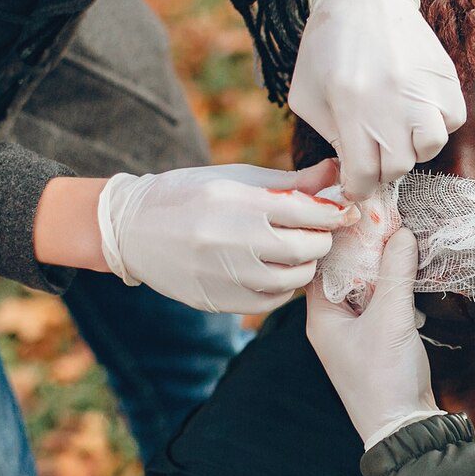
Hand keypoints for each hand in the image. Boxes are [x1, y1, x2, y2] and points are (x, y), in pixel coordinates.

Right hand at [98, 160, 356, 313]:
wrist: (130, 230)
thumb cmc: (189, 195)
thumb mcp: (235, 178)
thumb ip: (289, 181)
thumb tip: (335, 173)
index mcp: (238, 202)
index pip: (307, 210)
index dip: (334, 212)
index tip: (343, 211)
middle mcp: (232, 241)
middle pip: (307, 248)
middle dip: (322, 240)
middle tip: (320, 233)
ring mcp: (225, 275)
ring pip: (293, 280)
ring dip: (305, 267)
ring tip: (298, 252)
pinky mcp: (218, 301)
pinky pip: (270, 301)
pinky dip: (282, 288)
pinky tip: (275, 272)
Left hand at [288, 0, 465, 199]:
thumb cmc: (327, 48)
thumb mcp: (308, 95)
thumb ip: (329, 137)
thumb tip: (351, 170)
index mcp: (351, 107)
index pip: (364, 175)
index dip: (358, 187)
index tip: (356, 183)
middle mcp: (392, 102)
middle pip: (397, 166)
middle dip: (382, 166)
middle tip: (374, 151)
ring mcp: (424, 90)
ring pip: (430, 147)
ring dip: (412, 146)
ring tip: (398, 129)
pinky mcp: (447, 78)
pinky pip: (451, 121)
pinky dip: (436, 122)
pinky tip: (417, 108)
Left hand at [306, 229, 444, 449]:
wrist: (404, 430)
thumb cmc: (386, 378)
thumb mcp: (391, 319)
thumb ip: (396, 273)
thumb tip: (402, 233)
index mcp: (321, 319)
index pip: (320, 265)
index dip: (339, 237)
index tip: (360, 211)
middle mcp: (332, 325)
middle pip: (343, 274)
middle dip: (365, 249)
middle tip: (385, 220)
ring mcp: (354, 335)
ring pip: (364, 289)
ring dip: (382, 268)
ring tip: (400, 240)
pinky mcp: (376, 343)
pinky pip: (380, 305)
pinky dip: (393, 288)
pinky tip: (410, 274)